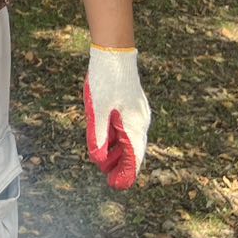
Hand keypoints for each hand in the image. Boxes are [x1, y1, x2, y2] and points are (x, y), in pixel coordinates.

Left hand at [84, 45, 150, 189]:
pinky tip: (107, 143)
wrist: (113, 51)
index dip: (126, 174)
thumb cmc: (106, 79)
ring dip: (118, 153)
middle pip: (132, 151)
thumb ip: (98, 135)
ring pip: (128, 139)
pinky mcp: (130, 106)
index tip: (117, 186)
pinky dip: (117, 138)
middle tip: (110, 180)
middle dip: (121, 166)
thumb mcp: (97, 109)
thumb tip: (98, 159)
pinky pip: (126, 128)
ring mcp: (136, 113)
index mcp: (134, 124)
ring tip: (105, 164)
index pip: (133, 157)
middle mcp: (139, 121)